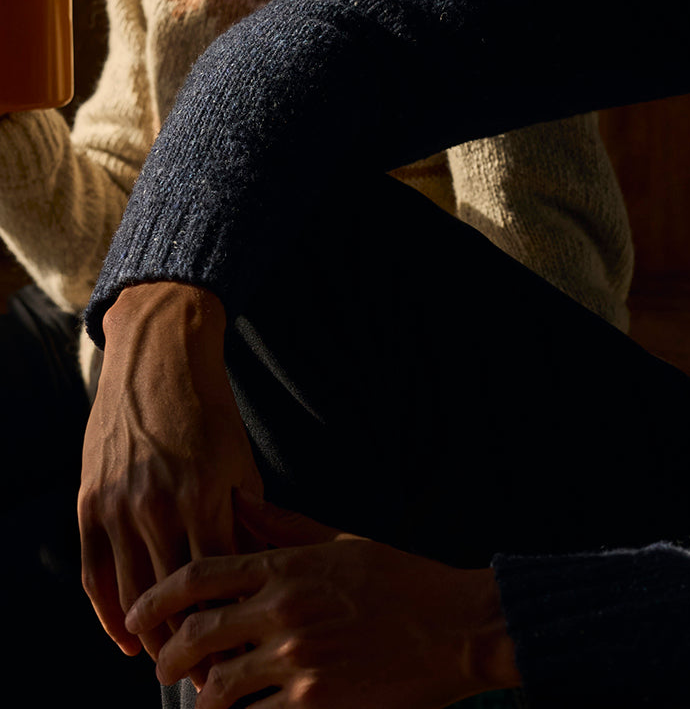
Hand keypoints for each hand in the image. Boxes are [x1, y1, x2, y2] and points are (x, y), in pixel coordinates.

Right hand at [78, 282, 263, 660]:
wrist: (158, 358)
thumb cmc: (210, 412)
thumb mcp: (240, 461)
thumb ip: (245, 518)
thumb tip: (254, 573)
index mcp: (203, 496)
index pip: (216, 582)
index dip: (227, 624)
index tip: (240, 658)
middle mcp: (157, 506)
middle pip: (171, 599)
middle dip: (190, 646)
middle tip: (207, 678)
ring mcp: (117, 506)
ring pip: (130, 595)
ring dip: (149, 638)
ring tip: (171, 665)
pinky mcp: (89, 502)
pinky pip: (94, 573)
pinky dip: (107, 614)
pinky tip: (125, 640)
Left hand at [126, 490, 520, 708]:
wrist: (458, 627)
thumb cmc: (404, 581)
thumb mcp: (343, 543)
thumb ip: (286, 528)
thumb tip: (240, 505)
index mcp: (289, 567)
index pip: (201, 577)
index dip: (157, 597)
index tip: (138, 614)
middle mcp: (285, 611)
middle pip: (197, 635)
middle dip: (168, 656)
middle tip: (163, 666)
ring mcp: (298, 661)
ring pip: (219, 686)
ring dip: (202, 696)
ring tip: (203, 698)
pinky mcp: (317, 704)